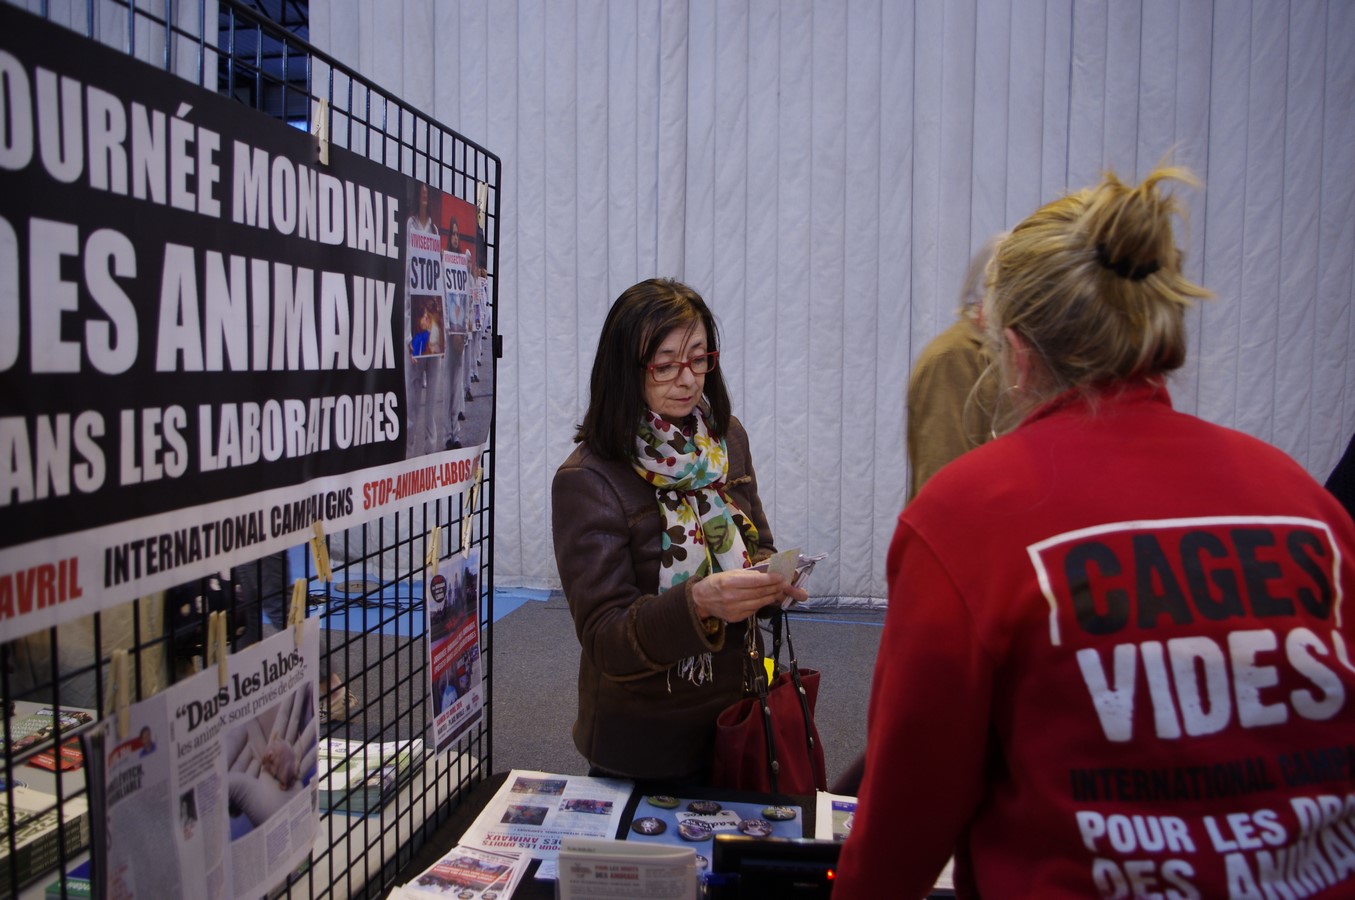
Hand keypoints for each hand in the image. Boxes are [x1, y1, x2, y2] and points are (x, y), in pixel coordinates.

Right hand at [691, 569, 807, 623]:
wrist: (701, 600)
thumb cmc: (716, 583)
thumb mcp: (729, 573)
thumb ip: (747, 575)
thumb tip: (765, 576)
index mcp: (729, 582)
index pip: (755, 581)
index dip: (770, 579)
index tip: (781, 576)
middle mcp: (731, 597)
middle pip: (759, 592)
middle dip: (774, 587)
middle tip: (785, 583)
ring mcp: (734, 609)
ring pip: (759, 603)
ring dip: (771, 596)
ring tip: (779, 591)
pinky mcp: (736, 618)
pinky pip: (753, 610)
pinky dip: (761, 604)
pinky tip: (767, 599)